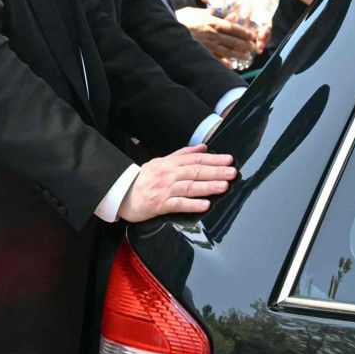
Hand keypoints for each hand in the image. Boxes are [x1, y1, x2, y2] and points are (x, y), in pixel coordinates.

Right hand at [118, 145, 235, 221]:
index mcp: (170, 163)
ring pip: (189, 187)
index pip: (195, 159)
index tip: (228, 159)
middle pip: (195, 172)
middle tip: (232, 172)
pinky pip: (178, 204)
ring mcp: (165, 189)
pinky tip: (205, 205)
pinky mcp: (160, 204)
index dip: (213, 159)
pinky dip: (192, 204)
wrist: (122, 194)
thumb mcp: (161, 161)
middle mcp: (168, 175)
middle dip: (215, 171)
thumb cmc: (143, 179)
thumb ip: (182, 154)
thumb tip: (203, 148)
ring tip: (224, 186)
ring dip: (208, 186)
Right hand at [175, 6, 258, 65]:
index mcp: (212, 22)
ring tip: (247, 58)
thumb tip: (217, 8)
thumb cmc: (182, 18)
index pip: (233, 28)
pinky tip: (231, 66)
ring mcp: (207, 44)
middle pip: (233, 40)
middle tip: (254, 48)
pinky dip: (224, 63)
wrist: (167, 29)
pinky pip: (215, 58)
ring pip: (227, 51)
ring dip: (238, 55)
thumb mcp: (196, 11)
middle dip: (245, 45)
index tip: (252, 35)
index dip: (244, 32)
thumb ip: (208, 11)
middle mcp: (212, 34)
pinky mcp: (201, 51)